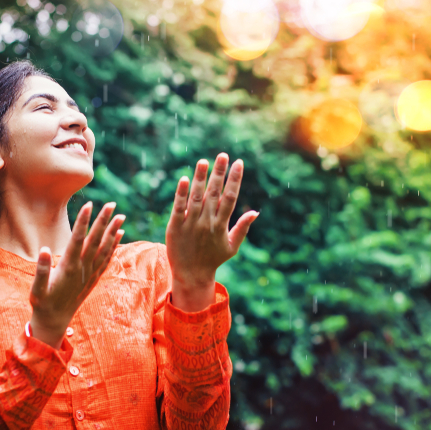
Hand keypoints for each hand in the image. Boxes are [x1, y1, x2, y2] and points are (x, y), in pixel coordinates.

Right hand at [29, 202, 124, 346]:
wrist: (54, 321)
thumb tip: (44, 250)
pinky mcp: (93, 278)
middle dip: (103, 221)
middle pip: (95, 241)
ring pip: (104, 249)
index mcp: (68, 267)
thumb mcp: (36, 289)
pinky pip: (106, 259)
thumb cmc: (42, 303)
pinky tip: (120, 235)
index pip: (77, 239)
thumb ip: (41, 270)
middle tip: (112, 204)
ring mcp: (89, 273)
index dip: (83, 222)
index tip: (89, 205)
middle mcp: (82, 268)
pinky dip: (114, 247)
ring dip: (113, 232)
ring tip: (121, 216)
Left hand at [166, 153, 258, 286]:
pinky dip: (181, 193)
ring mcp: (190, 224)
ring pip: (196, 197)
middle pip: (213, 193)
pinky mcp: (175, 226)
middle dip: (219, 173)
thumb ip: (242, 228)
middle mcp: (206, 223)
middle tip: (222, 155)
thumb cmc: (213, 259)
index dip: (235, 179)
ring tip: (204, 161)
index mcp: (221, 225)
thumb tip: (255, 212)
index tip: (239, 163)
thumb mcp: (232, 246)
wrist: (190, 275)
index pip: (230, 198)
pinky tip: (185, 179)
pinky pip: (178, 207)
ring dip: (200, 178)